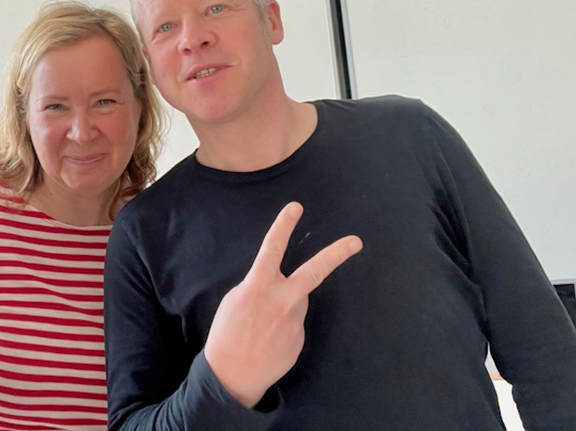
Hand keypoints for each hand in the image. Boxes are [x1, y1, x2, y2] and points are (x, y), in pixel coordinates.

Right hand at [203, 202, 361, 407]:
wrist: (232, 375)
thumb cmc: (227, 333)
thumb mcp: (234, 301)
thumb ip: (258, 287)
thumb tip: (277, 285)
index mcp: (258, 287)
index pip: (272, 249)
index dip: (283, 226)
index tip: (296, 207)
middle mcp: (281, 301)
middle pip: (314, 272)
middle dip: (336, 254)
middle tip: (356, 242)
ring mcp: (294, 321)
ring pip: (296, 301)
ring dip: (283, 307)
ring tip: (261, 327)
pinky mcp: (299, 339)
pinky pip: (293, 324)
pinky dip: (282, 327)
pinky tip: (267, 340)